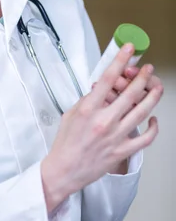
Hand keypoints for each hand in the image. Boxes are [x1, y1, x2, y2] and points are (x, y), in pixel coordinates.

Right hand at [40, 44, 162, 212]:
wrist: (64, 170)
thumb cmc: (66, 142)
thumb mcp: (71, 113)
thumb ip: (88, 100)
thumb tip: (102, 90)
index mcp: (88, 109)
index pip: (107, 79)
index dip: (120, 61)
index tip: (128, 50)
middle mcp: (104, 121)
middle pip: (129, 94)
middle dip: (142, 77)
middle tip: (147, 68)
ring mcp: (116, 137)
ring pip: (141, 112)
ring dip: (152, 97)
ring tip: (157, 86)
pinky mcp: (123, 152)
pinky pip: (145, 138)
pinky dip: (153, 127)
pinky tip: (153, 118)